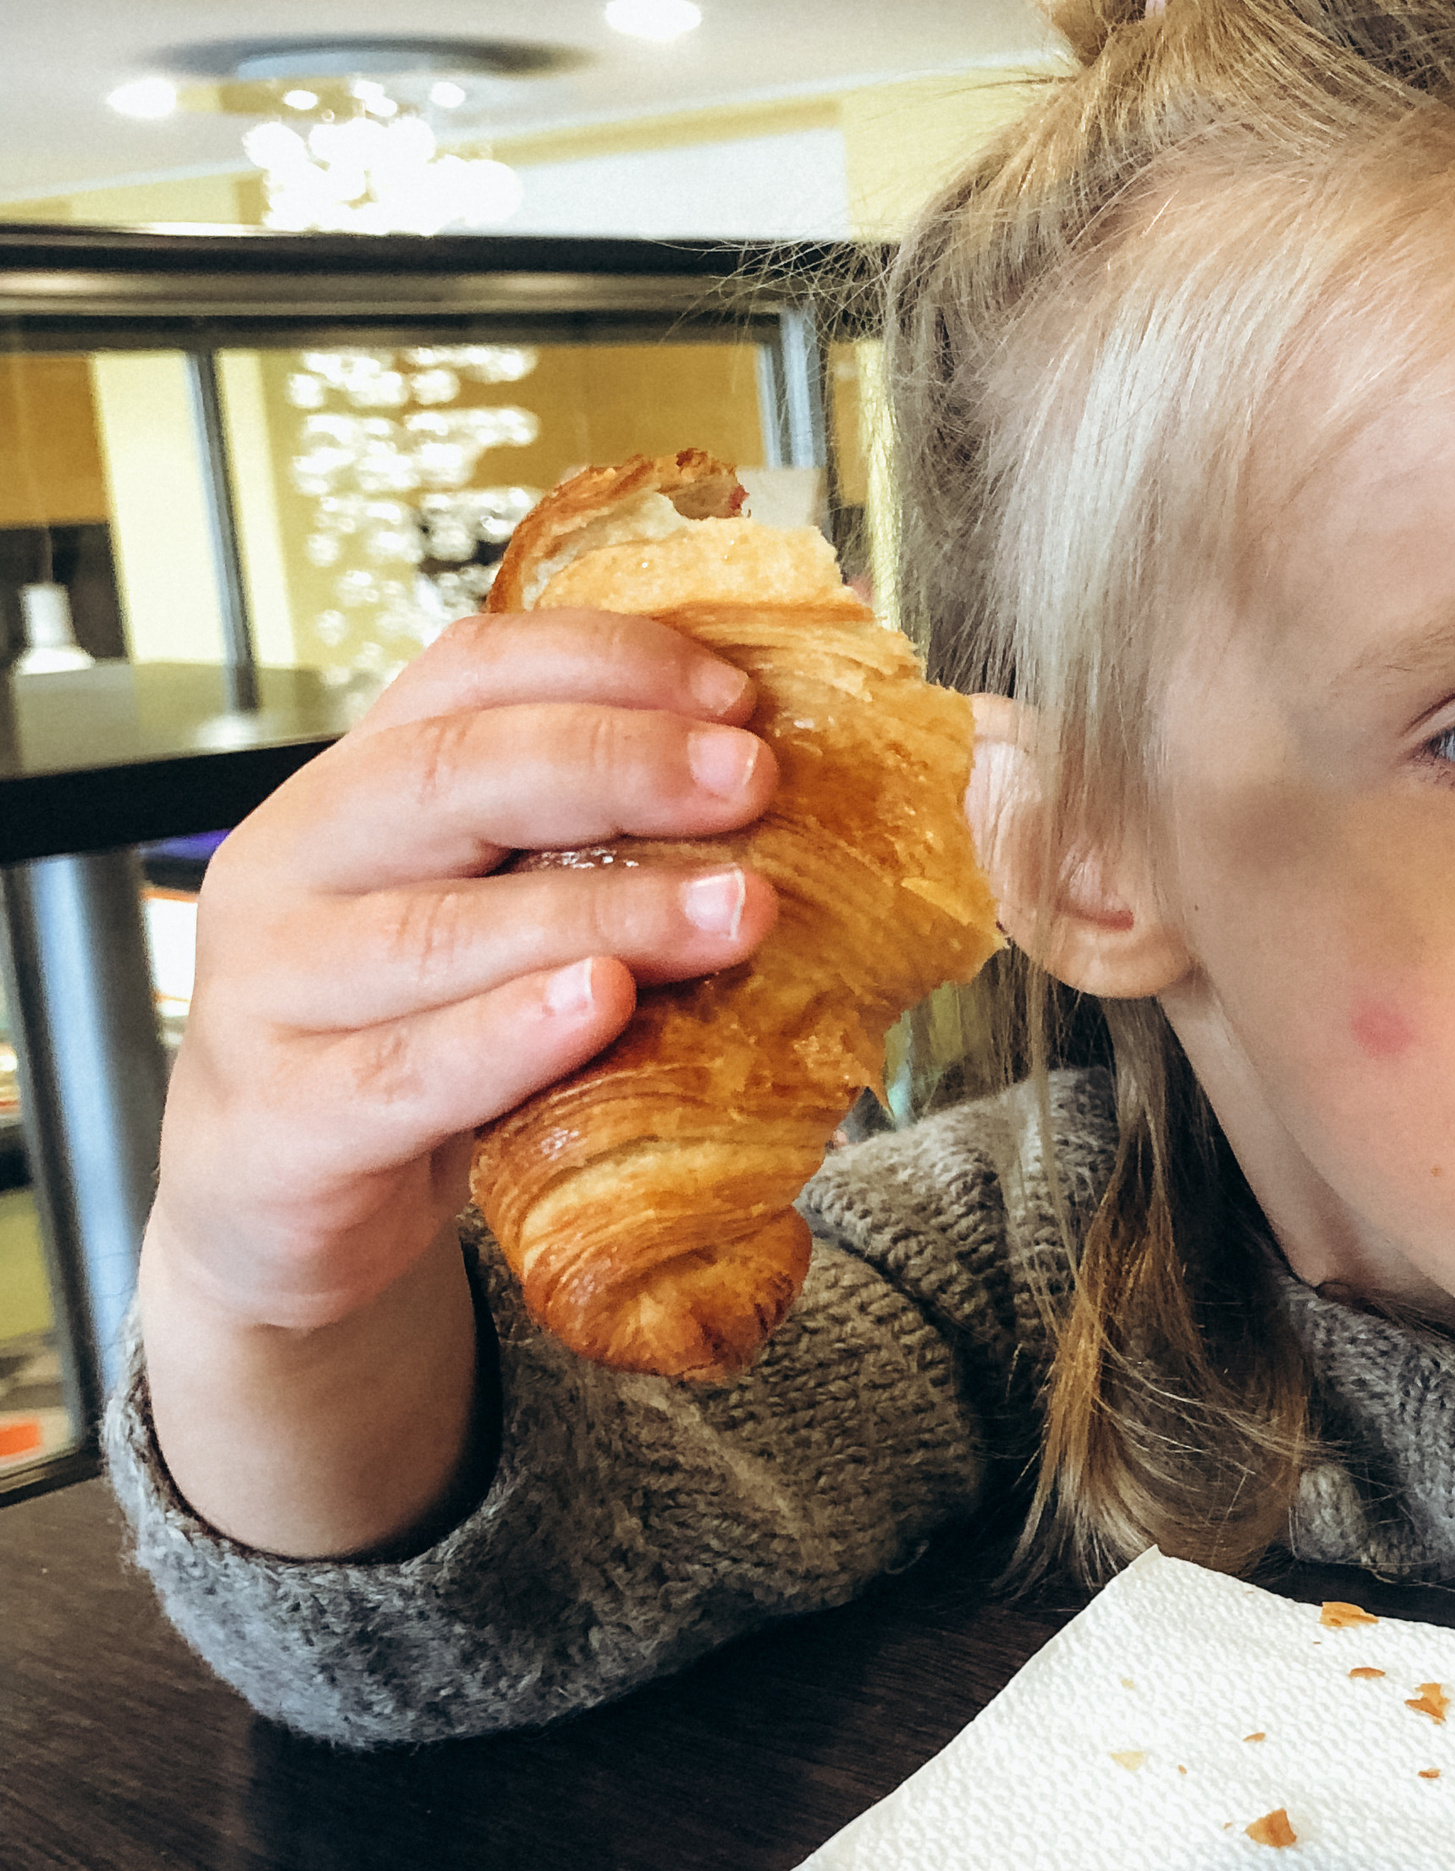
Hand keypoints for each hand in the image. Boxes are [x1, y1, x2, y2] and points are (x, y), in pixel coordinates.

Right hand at [151, 607, 780, 1337]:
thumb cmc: (408, 1042)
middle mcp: (293, 865)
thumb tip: (769, 797)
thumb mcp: (482, 918)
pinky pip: (404, 1071)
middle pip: (448, 776)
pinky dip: (510, 1035)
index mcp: (351, 786)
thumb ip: (574, 850)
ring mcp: (271, 993)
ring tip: (734, 911)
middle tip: (752, 781)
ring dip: (606, 911)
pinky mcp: (284, 1120)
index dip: (603, 664)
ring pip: (440, 931)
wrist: (276, 1206)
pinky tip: (602, 1006)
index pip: (466, 672)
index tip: (734, 695)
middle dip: (617, 765)